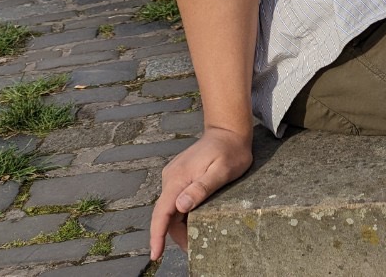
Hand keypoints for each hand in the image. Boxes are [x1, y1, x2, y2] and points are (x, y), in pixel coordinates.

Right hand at [149, 126, 252, 259]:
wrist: (228, 131)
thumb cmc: (230, 151)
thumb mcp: (222, 171)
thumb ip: (201, 188)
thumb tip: (180, 206)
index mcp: (178, 178)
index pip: (161, 212)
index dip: (157, 235)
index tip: (155, 255)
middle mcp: (171, 177)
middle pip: (166, 213)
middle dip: (173, 234)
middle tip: (191, 247)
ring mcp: (174, 176)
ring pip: (171, 208)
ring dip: (179, 224)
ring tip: (195, 236)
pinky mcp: (180, 176)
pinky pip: (176, 199)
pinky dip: (182, 213)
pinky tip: (195, 218)